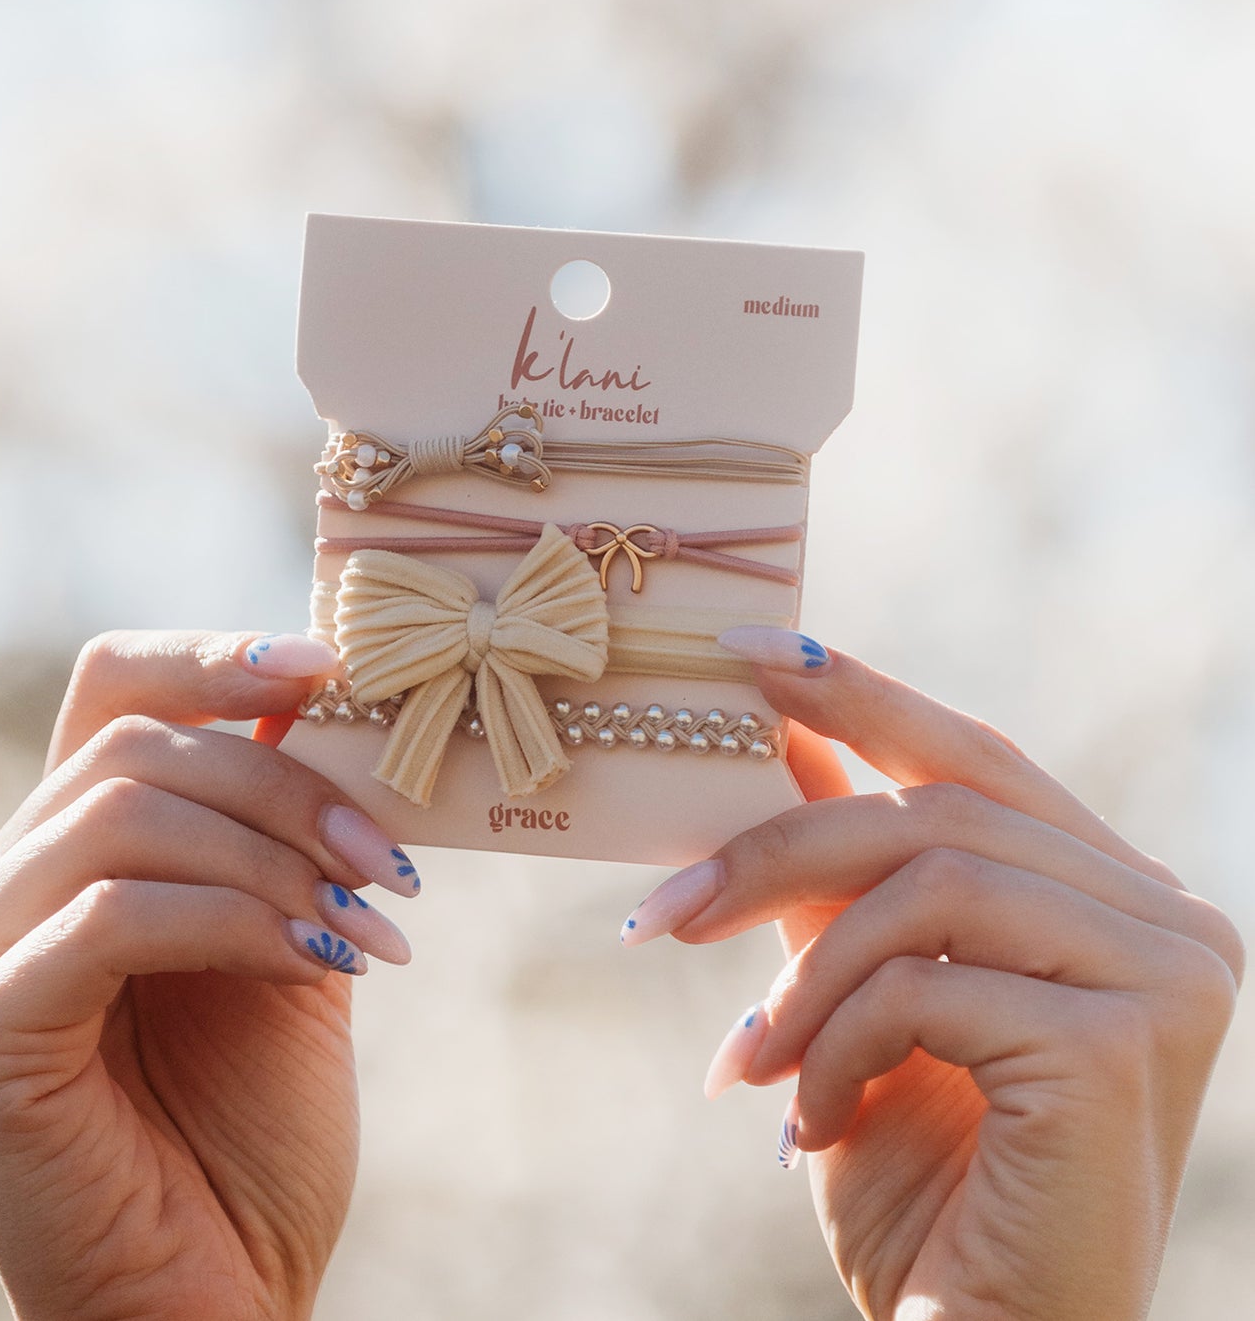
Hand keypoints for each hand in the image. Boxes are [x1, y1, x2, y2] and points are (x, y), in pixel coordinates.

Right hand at [0, 631, 420, 1320]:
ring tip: (369, 926)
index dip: (213, 656)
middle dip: (285, 787)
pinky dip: (233, 921)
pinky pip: (112, 915)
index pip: (112, 692)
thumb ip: (289, 835)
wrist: (220, 1291)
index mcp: (67, 850)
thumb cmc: (254, 1121)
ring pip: (121, 815)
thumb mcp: (292, 939)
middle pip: (136, 746)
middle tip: (387, 863)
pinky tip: (313, 967)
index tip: (329, 664)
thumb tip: (334, 708)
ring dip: (272, 857)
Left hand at [621, 630, 1242, 1320]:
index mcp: (1113, 895)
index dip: (861, 694)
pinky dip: (834, 1045)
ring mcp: (1166, 975)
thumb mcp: (861, 997)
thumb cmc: (924, 1178)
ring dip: (804, 978)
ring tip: (746, 1065)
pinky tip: (805, 1122)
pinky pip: (928, 985)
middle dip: (777, 850)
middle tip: (661, 914)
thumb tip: (783, 734)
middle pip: (936, 809)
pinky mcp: (1126, 1043)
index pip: (976, 757)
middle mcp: (1167, 918)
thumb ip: (840, 873)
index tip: (744, 651)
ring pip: (927, 885)